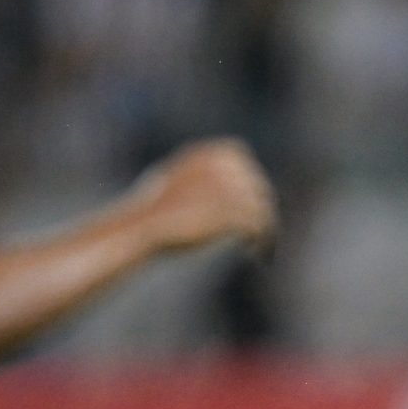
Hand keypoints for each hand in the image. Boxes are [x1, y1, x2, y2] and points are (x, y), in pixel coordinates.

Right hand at [130, 138, 277, 251]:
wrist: (140, 227)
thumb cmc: (153, 210)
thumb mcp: (177, 181)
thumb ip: (203, 174)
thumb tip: (232, 181)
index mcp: (208, 154)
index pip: (242, 157)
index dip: (249, 180)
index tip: (250, 201)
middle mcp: (222, 166)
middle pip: (258, 187)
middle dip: (260, 209)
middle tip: (261, 232)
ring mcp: (228, 188)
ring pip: (263, 209)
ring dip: (266, 230)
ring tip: (262, 248)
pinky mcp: (231, 212)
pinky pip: (261, 226)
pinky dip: (263, 242)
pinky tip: (256, 254)